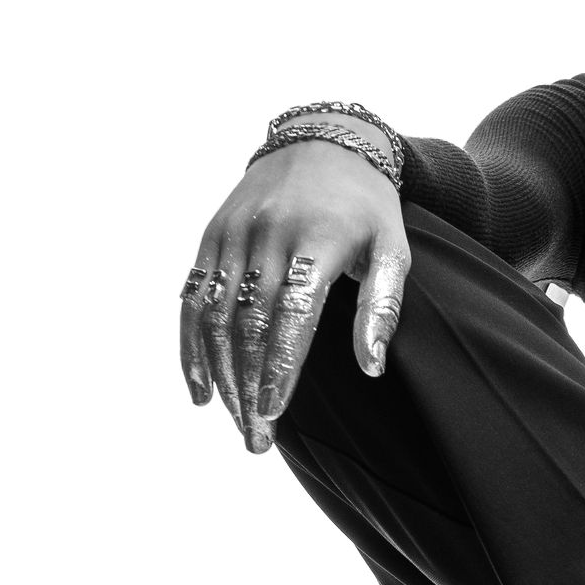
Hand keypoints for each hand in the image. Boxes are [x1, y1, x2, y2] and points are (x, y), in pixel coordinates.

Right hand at [178, 136, 410, 452]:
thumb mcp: (393, 250)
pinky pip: (193, 297)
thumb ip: (382, 309)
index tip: (274, 415)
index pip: (290, 315)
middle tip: (256, 442)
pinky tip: (200, 388)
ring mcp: (233, 234)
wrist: (323, 142)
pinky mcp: (211, 236)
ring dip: (220, 376)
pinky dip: (192, 346)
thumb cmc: (367, 210)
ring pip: (216, 317)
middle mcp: (266, 235)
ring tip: (234, 423)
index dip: (278, 367)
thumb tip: (370, 368)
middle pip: (248, 325)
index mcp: (315, 240)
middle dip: (248, 387)